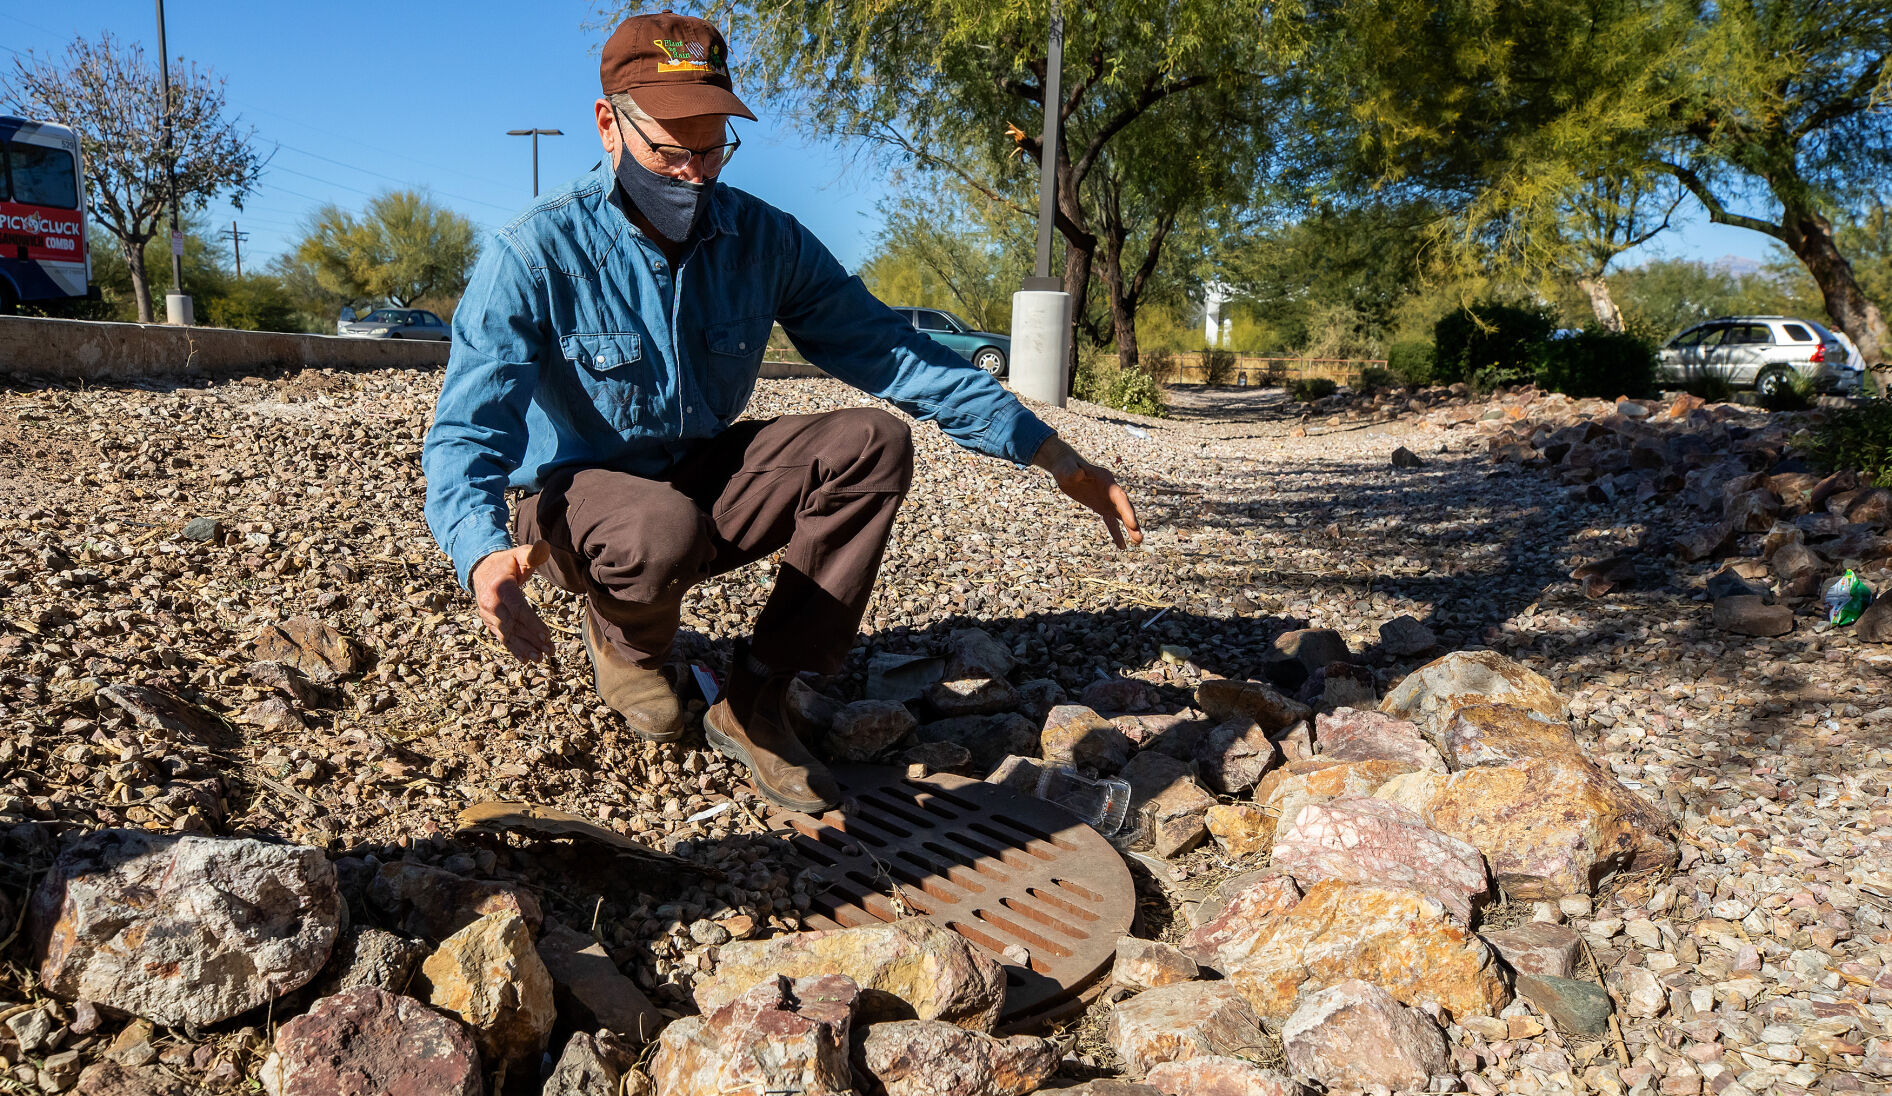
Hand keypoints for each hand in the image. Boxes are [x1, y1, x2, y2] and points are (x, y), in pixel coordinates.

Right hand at [471, 543, 553, 662]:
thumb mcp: (519, 554)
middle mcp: (491, 604)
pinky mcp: (489, 622)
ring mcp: (488, 615)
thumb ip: (533, 553)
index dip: (532, 624)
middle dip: (532, 640)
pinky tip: (526, 659)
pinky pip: (502, 638)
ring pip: (507, 635)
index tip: (547, 636)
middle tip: (550, 651)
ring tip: (540, 658)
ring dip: (524, 648)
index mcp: (500, 588)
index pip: (518, 609)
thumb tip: (545, 547)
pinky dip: (514, 649)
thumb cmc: (506, 563)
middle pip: (514, 626)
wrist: (481, 570)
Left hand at [1032, 435, 1143, 548]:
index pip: (1119, 497)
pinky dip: (1116, 533)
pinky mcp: (1101, 507)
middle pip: (1124, 507)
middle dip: (1131, 522)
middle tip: (1139, 538)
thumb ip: (1072, 472)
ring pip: (1121, 516)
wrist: (1066, 467)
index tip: (1133, 524)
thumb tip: (1078, 474)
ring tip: (1138, 542)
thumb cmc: (1066, 466)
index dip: (1126, 511)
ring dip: (1130, 529)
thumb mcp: (1066, 468)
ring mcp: (1107, 500)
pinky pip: (1111, 522)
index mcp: (1106, 480)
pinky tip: (1122, 546)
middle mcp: (1111, 490)